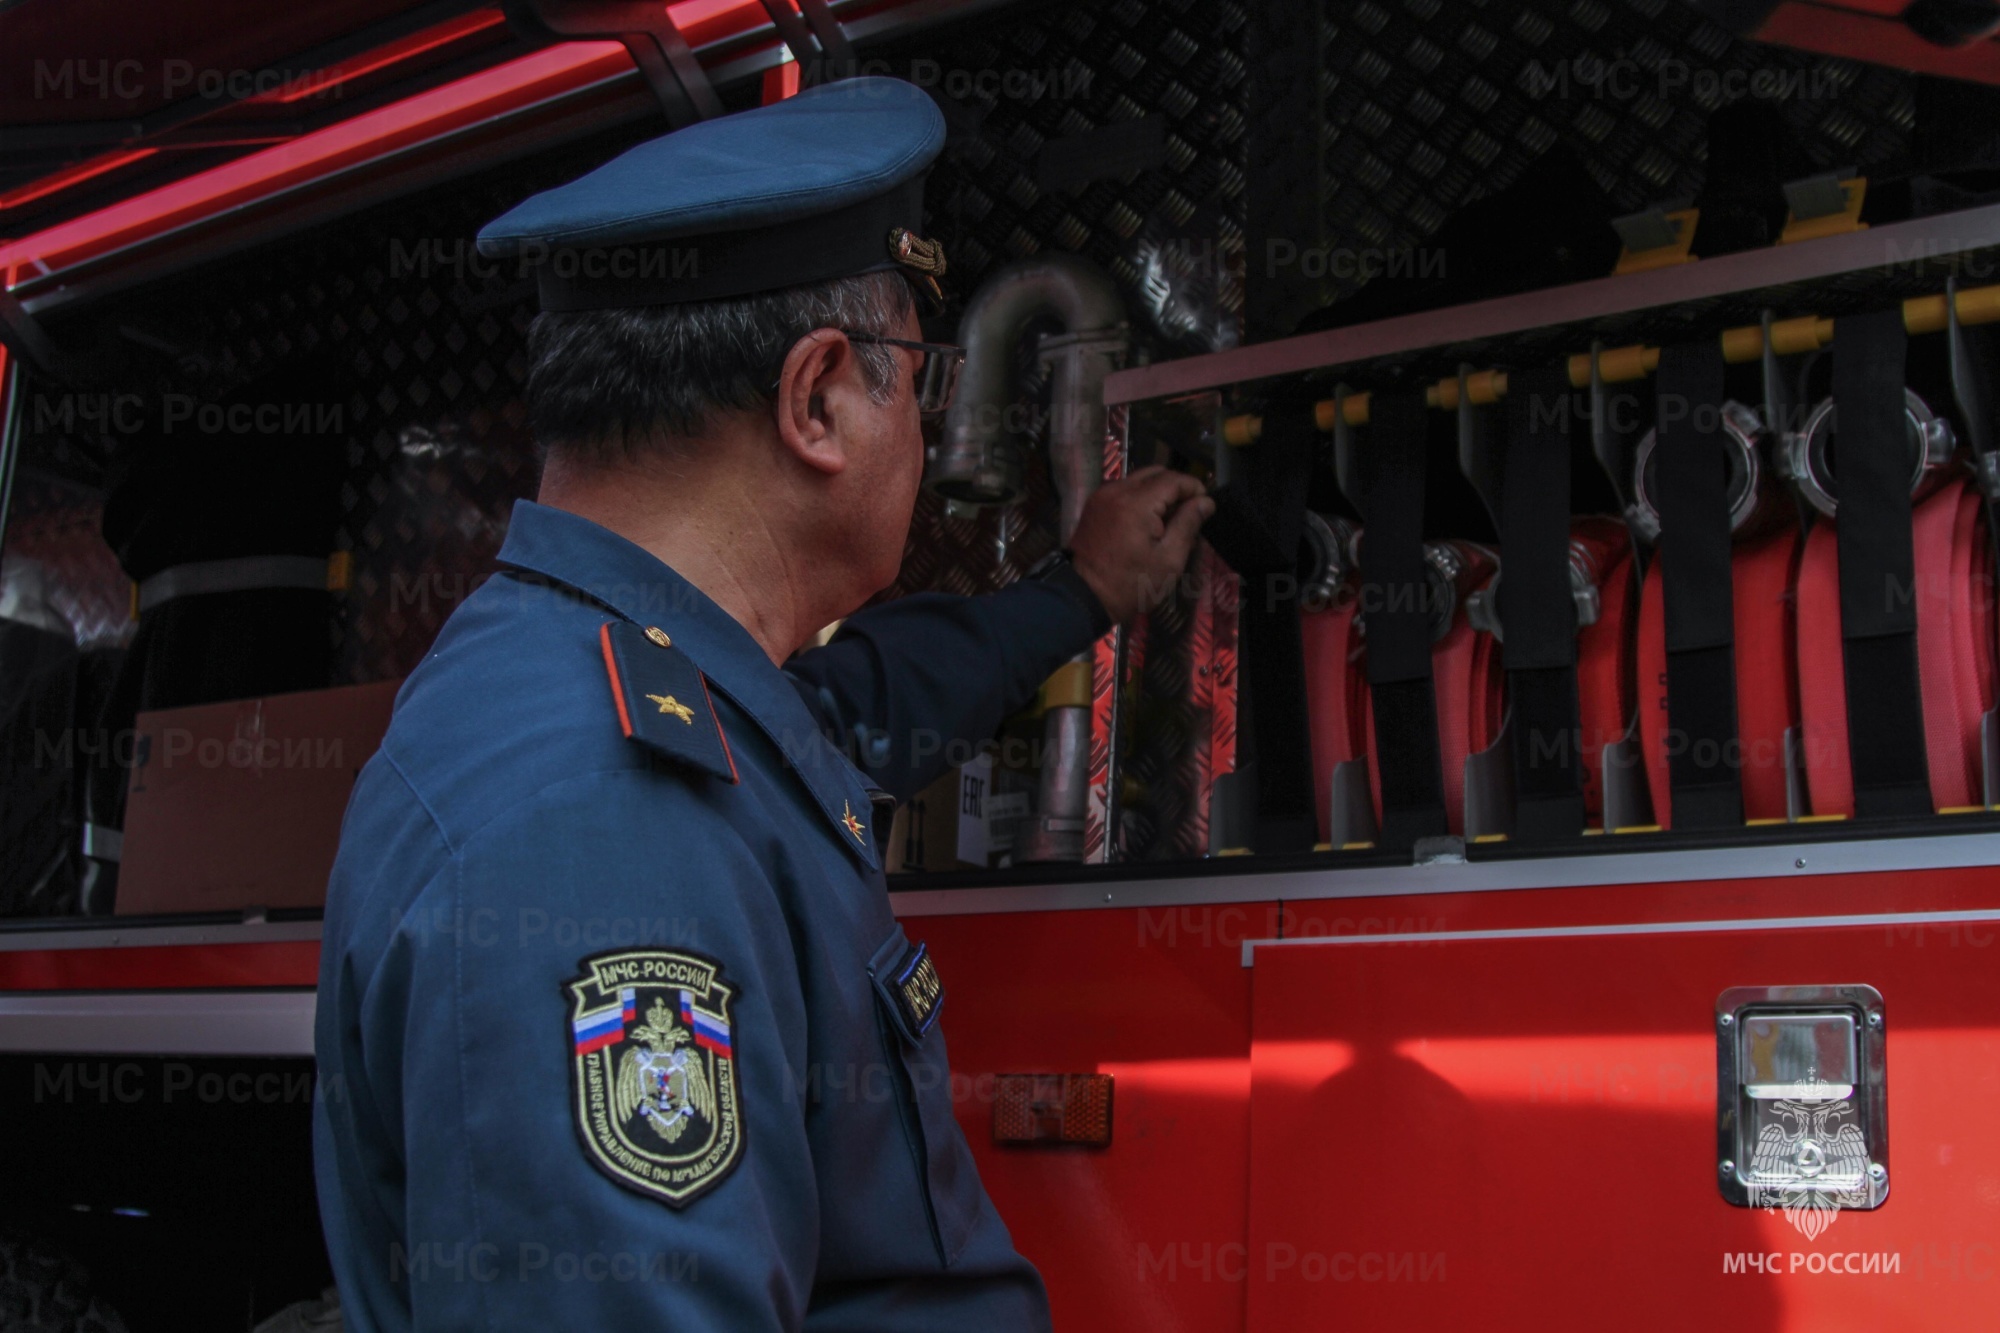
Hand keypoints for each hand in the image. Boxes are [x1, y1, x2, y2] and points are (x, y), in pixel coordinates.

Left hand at [1067, 466, 1214, 624]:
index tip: (1206, 506)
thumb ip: (1188, 524)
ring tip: (1169, 521)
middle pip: (1156, 473)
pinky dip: (1140, 499)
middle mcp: (1117, 490)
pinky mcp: (1094, 504)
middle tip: (1188, 514)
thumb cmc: (1130, 584)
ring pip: (1139, 479)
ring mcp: (1102, 495)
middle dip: (1176, 488)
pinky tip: (1147, 522)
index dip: (1195, 488)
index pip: (1174, 479)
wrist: (1082, 597)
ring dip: (1158, 493)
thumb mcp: (1168, 559)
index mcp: (1136, 502)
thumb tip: (1206, 502)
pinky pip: (1124, 490)